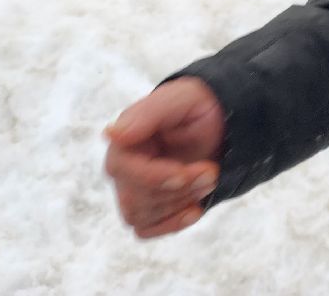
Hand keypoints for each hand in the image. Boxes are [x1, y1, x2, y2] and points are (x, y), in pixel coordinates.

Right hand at [104, 76, 224, 238]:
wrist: (218, 122)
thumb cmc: (196, 106)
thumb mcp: (181, 99)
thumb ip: (148, 114)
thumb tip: (110, 133)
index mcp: (124, 140)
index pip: (123, 170)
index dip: (154, 177)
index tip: (185, 174)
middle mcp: (123, 168)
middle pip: (135, 199)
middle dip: (178, 190)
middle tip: (211, 171)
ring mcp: (133, 190)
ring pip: (141, 216)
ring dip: (179, 203)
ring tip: (209, 179)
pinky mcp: (147, 207)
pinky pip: (146, 229)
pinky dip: (172, 224)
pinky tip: (196, 209)